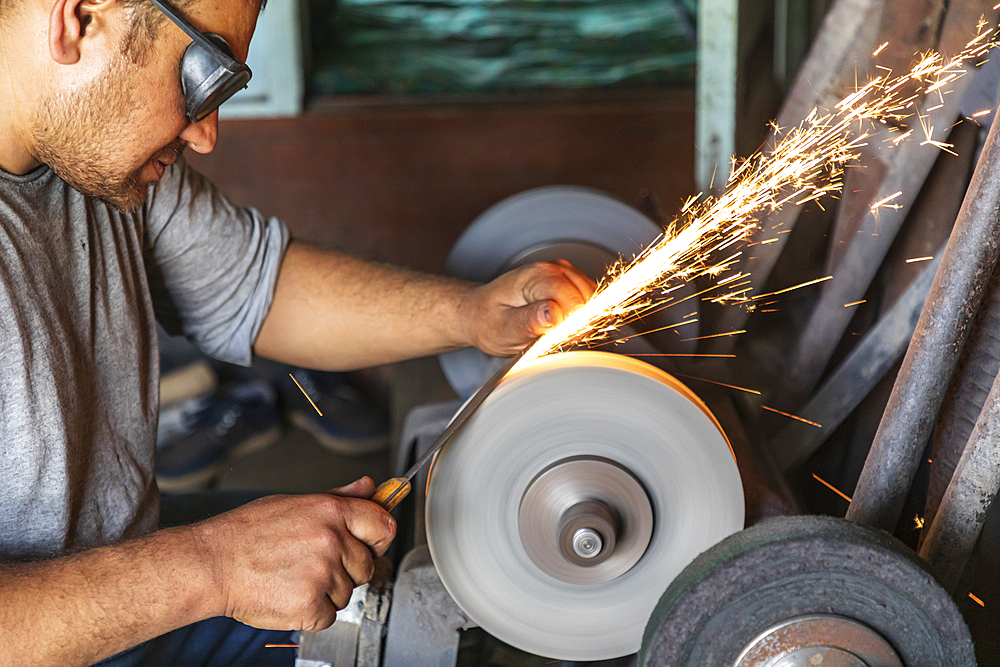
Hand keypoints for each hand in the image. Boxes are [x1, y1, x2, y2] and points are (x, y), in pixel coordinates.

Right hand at [195, 477, 394, 631]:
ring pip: (347, 593)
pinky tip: (288, 594)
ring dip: (326, 591)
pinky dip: (311, 613)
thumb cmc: (247, 533)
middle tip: (312, 563)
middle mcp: (332, 541)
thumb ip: (338, 497)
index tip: (369, 544)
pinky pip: (329, 616)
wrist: (213, 563)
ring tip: (293, 576)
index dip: (378, 539)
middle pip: (367, 565)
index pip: (383, 526)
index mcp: (331, 512)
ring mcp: (322, 574)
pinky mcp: (310, 605)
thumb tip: (369, 487)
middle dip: (346, 570)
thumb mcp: (295, 503)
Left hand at [462, 260, 596, 355]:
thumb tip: (555, 314)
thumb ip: (530, 322)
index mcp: (538, 276)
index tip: (553, 338)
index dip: (570, 326)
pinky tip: (556, 322)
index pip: (575, 302)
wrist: (480, 313)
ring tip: (549, 329)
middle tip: (547, 336)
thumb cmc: (489, 322)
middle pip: (588, 300)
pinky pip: (587, 301)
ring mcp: (563, 272)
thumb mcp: (504, 329)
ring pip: (591, 301)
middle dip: (574, 324)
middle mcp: (554, 268)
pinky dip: (577, 316)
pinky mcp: (568, 281)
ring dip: (577, 320)